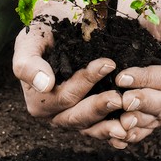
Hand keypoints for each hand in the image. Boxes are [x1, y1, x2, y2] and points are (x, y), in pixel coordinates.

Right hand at [12, 0, 134, 148]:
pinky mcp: (90, 118)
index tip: (107, 64)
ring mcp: (73, 118)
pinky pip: (101, 130)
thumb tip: (44, 84)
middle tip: (120, 97)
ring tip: (130, 121)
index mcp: (38, 100)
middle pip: (77, 117)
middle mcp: (55, 114)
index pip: (64, 96)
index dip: (85, 82)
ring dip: (110, 127)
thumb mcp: (29, 41)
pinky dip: (115, 133)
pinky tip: (131, 132)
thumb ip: (28, 63)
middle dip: (99, 108)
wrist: (57, 27)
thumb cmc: (42, 33)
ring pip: (91, 128)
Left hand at [114, 8, 160, 143]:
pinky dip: (134, 135)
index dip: (147, 79)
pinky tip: (119, 136)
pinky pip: (148, 129)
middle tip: (122, 100)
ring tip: (120, 121)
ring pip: (157, 119)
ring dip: (138, 122)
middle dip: (143, 102)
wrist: (151, 33)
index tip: (123, 77)